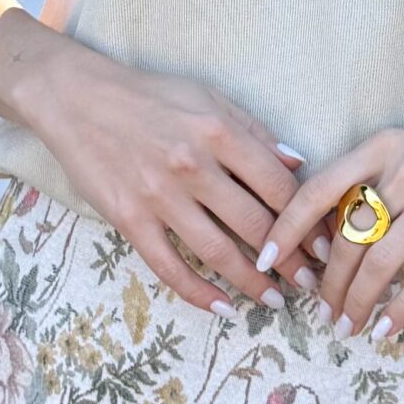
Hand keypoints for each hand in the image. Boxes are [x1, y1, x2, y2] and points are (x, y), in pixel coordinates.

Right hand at [22, 41, 330, 316]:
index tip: (327, 245)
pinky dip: (198, 293)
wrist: (76, 97)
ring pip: (218, 252)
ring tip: (273, 301)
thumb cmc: (148, 95)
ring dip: (251, 283)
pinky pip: (169, 266)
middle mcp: (192, 165)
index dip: (308, 222)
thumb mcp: (206, 97)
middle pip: (256, 225)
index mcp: (218, 132)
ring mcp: (159, 195)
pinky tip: (221, 308)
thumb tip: (298, 164)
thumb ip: (253, 132)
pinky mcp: (128, 218)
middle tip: (310, 284)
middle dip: (290, 261)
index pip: (279, 187)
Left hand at [251, 82, 403, 341]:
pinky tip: (388, 328)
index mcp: (382, 145)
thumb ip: (382, 179)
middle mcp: (403, 169)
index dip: (284, 229)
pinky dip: (401, 309)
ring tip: (349, 326)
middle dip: (327, 282)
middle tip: (321, 311)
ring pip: (378, 262)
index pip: (316, 190)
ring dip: (357, 302)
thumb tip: (342, 233)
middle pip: (345, 236)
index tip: (263, 261)